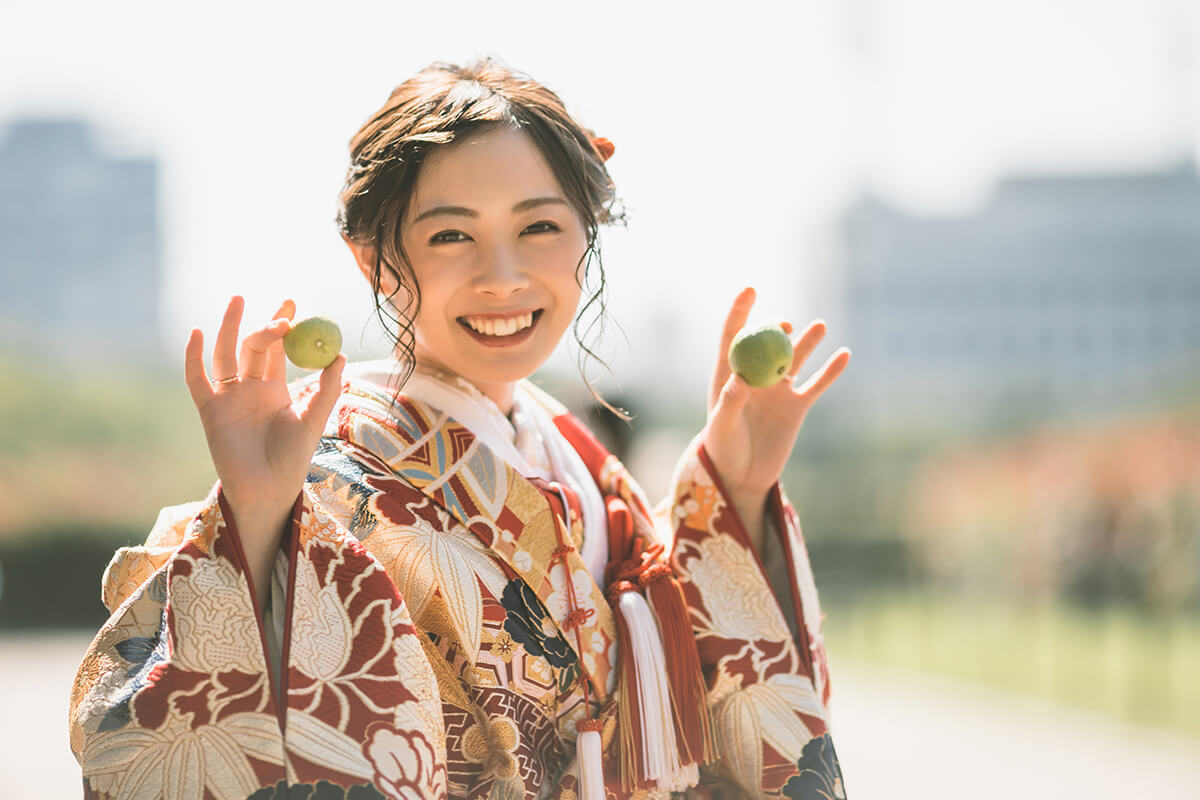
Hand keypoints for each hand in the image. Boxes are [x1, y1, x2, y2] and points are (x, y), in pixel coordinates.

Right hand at [184, 296, 344, 562]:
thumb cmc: (292, 459)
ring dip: (229, 328)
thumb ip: (327, 390)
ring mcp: (228, 398)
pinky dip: (193, 357)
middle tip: (280, 306)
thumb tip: (341, 355)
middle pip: (253, 347)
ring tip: (237, 300)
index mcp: (276, 388)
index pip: (279, 349)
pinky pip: (197, 380)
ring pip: (225, 355)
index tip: (294, 303)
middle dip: (264, 324)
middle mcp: (250, 388)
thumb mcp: (313, 422)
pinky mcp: (209, 411)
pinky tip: (197, 333)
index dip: (284, 326)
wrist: (268, 490)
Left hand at [702, 287, 849, 546]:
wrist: (743, 476)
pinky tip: (844, 354)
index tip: (750, 289)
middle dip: (776, 330)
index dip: (741, 311)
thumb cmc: (723, 450)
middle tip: (784, 325)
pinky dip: (831, 371)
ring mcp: (777, 390)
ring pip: (795, 359)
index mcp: (729, 374)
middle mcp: (755, 376)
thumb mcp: (722, 428)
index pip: (733, 336)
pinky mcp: (797, 407)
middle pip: (767, 344)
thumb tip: (740, 381)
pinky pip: (817, 384)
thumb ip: (730, 403)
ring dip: (807, 342)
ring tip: (818, 326)